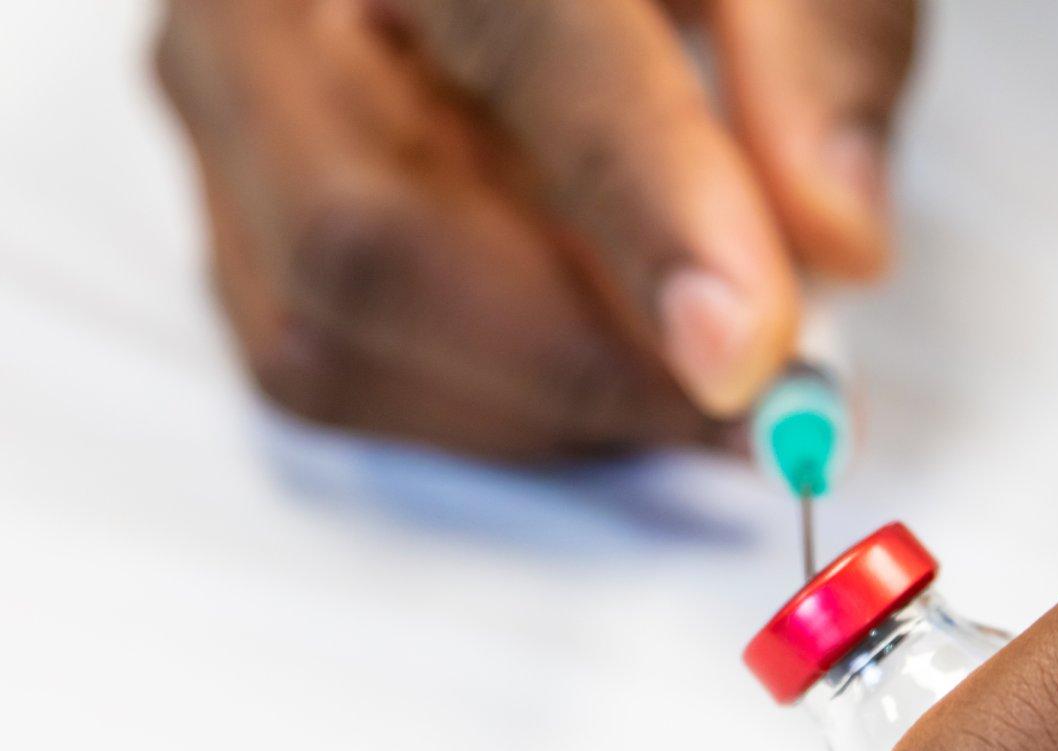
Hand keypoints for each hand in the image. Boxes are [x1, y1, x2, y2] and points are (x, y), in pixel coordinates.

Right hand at [155, 0, 915, 458]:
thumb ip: (818, 49)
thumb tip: (834, 240)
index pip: (522, 32)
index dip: (640, 208)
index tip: (750, 345)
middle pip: (368, 233)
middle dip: (586, 363)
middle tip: (755, 402)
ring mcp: (223, 99)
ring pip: (333, 334)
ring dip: (544, 404)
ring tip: (689, 372)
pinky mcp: (234, 211)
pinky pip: (327, 372)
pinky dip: (488, 407)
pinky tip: (599, 359)